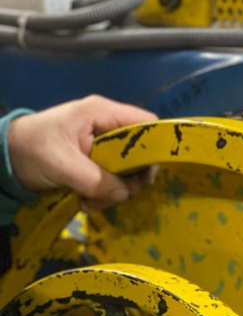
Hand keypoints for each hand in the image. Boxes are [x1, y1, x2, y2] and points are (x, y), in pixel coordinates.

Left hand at [8, 95, 157, 208]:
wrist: (6, 158)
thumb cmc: (31, 149)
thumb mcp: (61, 164)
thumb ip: (94, 179)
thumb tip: (124, 194)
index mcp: (102, 114)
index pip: (146, 123)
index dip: (154, 146)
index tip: (145, 175)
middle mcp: (108, 127)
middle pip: (141, 152)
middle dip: (131, 179)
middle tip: (117, 195)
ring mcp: (103, 146)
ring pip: (128, 171)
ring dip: (116, 192)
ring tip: (92, 202)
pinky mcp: (97, 163)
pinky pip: (114, 181)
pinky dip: (105, 195)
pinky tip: (87, 202)